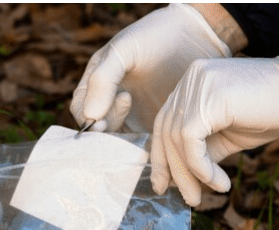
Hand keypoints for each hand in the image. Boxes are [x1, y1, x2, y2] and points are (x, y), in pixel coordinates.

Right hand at [70, 4, 232, 133]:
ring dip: (123, 137)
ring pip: (118, 139)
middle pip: (97, 129)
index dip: (87, 119)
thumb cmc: (157, 36)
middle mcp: (111, 101)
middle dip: (105, 128)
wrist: (197, 36)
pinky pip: (140, 143)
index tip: (103, 118)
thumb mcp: (125, 50)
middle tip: (126, 104)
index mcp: (97, 82)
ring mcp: (132, 115)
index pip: (81, 109)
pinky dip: (141, 144)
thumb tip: (91, 115)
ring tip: (140, 109)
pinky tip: (153, 129)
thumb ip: (103, 79)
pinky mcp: (152, 125)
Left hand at [151, 56, 278, 206]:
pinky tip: (218, 183)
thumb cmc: (268, 113)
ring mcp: (197, 85)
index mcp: (191, 84)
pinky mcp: (208, 98)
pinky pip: (190, 141)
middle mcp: (189, 80)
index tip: (164, 185)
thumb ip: (200, 151)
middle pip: (166, 132)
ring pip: (176, 139)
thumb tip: (178, 179)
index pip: (165, 123)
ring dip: (189, 175)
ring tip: (202, 196)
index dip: (161, 157)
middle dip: (173, 171)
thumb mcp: (226, 136)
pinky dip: (201, 168)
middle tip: (188, 200)